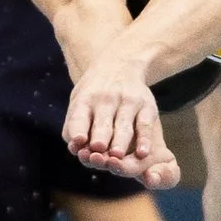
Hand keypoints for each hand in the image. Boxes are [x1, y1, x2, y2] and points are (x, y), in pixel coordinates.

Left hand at [64, 52, 181, 189]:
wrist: (119, 65)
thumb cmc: (93, 95)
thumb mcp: (78, 103)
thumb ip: (73, 128)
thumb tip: (75, 148)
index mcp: (85, 101)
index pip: (80, 118)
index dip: (79, 128)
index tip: (79, 140)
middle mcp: (106, 100)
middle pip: (102, 124)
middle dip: (100, 137)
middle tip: (98, 149)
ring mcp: (128, 102)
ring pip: (123, 126)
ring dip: (120, 141)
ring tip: (117, 155)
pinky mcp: (147, 106)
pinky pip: (145, 125)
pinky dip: (144, 139)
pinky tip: (143, 153)